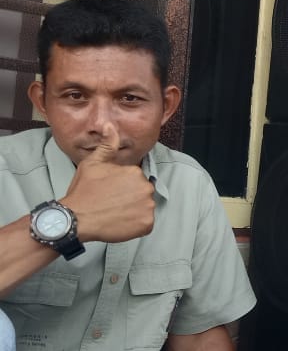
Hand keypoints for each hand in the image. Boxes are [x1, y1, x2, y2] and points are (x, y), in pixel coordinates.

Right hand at [60, 123, 155, 242]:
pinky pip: (145, 224)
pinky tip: (120, 223)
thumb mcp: (93, 163)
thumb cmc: (84, 191)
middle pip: (142, 193)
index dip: (122, 187)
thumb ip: (107, 145)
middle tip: (111, 203)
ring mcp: (148, 207)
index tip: (109, 192)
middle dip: (130, 198)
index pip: (135, 180)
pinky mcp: (147, 224)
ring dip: (133, 211)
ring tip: (114, 213)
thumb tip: (110, 125)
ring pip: (144, 208)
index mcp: (135, 172)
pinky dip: (135, 225)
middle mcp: (146, 187)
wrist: (77, 218)